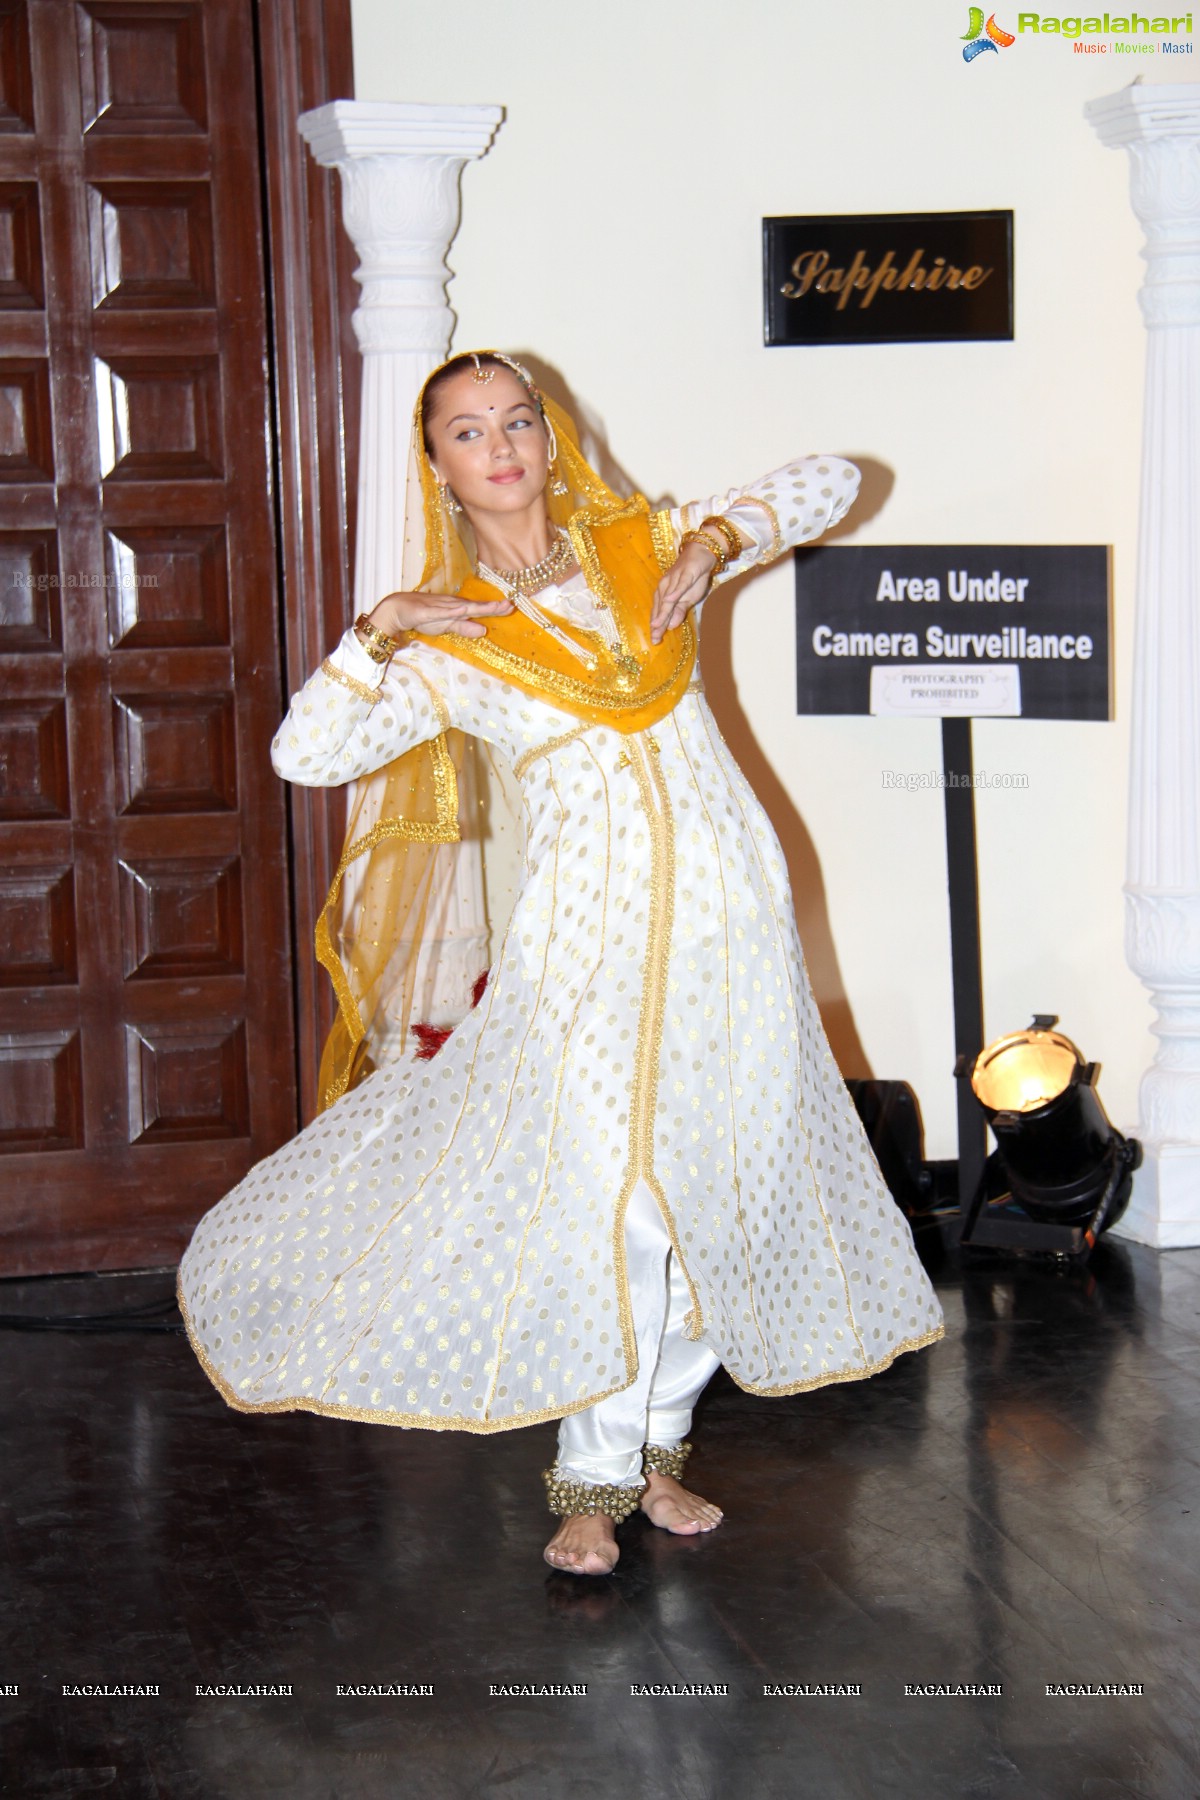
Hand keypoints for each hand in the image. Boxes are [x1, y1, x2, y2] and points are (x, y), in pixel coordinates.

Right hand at [363, 589, 514, 641]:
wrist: (397, 609)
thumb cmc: (423, 616)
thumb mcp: (446, 626)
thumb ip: (464, 628)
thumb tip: (483, 631)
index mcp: (458, 609)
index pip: (480, 609)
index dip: (495, 609)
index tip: (512, 607)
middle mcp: (452, 604)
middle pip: (475, 606)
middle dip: (493, 606)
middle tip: (511, 605)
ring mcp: (440, 606)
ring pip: (462, 607)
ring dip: (478, 606)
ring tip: (495, 606)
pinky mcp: (427, 610)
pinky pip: (442, 611)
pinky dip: (453, 611)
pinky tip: (464, 610)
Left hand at [649, 542, 717, 644]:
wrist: (701, 554)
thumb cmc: (693, 577)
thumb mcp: (688, 598)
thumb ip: (679, 611)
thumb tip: (671, 626)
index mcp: (664, 593)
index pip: (659, 612)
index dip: (657, 627)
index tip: (655, 641)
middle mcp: (665, 586)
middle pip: (660, 607)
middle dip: (657, 623)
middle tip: (655, 638)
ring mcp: (674, 580)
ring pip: (667, 598)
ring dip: (662, 612)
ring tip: (657, 626)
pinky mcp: (686, 573)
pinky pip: (679, 584)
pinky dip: (674, 593)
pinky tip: (669, 601)